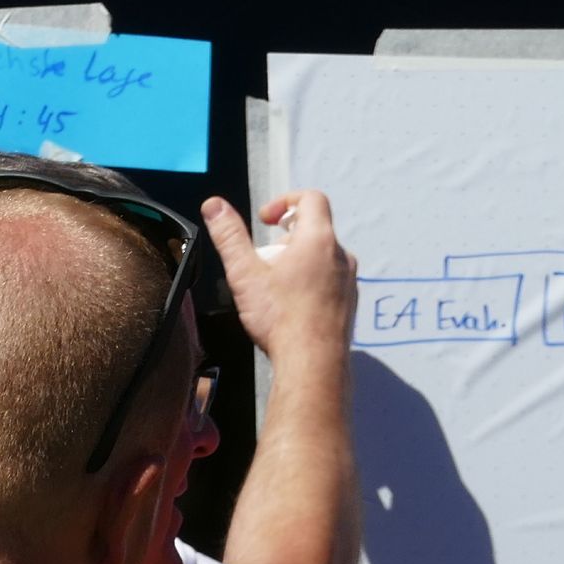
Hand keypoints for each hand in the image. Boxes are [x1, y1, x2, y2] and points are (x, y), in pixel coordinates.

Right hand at [203, 191, 356, 370]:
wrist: (313, 364)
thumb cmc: (280, 319)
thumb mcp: (244, 273)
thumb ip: (229, 235)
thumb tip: (214, 206)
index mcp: (319, 239)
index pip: (311, 198)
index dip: (285, 201)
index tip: (266, 220)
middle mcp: (341, 256)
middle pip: (316, 229)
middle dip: (287, 237)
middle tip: (265, 259)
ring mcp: (349, 281)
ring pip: (324, 257)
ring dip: (299, 261)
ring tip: (276, 285)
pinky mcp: (350, 303)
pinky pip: (330, 281)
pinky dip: (311, 282)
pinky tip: (292, 306)